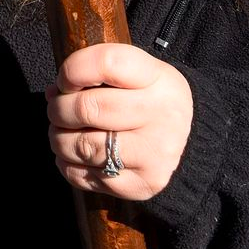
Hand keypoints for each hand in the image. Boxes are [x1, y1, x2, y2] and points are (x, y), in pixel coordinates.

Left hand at [45, 43, 193, 201]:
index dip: (73, 70)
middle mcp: (162, 115)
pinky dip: (69, 166)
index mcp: (160, 79)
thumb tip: (54, 93)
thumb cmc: (152, 102)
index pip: (107, 63)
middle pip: (88, 108)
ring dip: (59, 139)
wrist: (194, 145)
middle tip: (56, 109)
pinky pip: (88, 178)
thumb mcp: (140, 75)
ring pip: (84, 146)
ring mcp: (154, 154)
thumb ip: (99, 75)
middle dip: (59, 109)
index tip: (65, 80)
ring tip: (60, 133)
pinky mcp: (143, 185)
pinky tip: (74, 157)